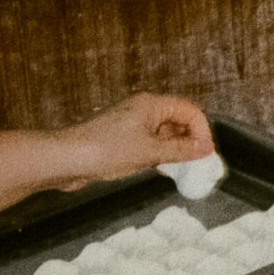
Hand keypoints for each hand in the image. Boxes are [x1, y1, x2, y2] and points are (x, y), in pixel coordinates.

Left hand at [51, 93, 214, 189]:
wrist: (67, 159)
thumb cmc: (105, 150)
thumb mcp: (149, 152)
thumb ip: (180, 150)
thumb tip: (206, 148)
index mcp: (151, 105)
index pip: (189, 111)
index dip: (202, 131)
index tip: (206, 154)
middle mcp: (143, 110)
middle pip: (178, 121)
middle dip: (191, 140)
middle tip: (199, 164)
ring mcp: (132, 124)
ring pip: (165, 134)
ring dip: (177, 149)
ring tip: (184, 170)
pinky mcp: (124, 139)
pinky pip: (151, 143)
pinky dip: (162, 155)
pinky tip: (164, 169)